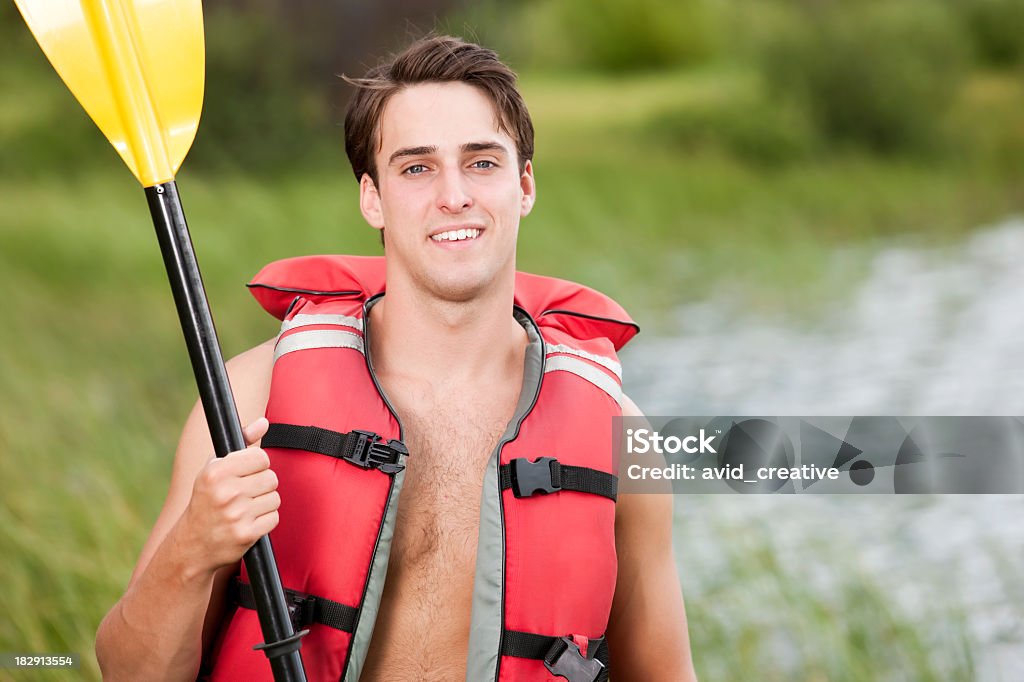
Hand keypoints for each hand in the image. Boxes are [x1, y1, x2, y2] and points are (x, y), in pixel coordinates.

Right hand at [177, 417, 279, 573]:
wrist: (192, 545)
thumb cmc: (205, 501)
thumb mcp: (214, 468)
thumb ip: (242, 442)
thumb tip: (263, 422)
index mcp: (216, 472)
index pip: (261, 458)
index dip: (257, 466)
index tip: (248, 473)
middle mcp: (226, 492)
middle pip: (271, 478)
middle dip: (261, 485)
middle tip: (246, 494)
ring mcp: (237, 514)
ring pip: (275, 498)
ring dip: (264, 504)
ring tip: (246, 508)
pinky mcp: (247, 534)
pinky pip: (274, 518)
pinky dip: (265, 520)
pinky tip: (249, 521)